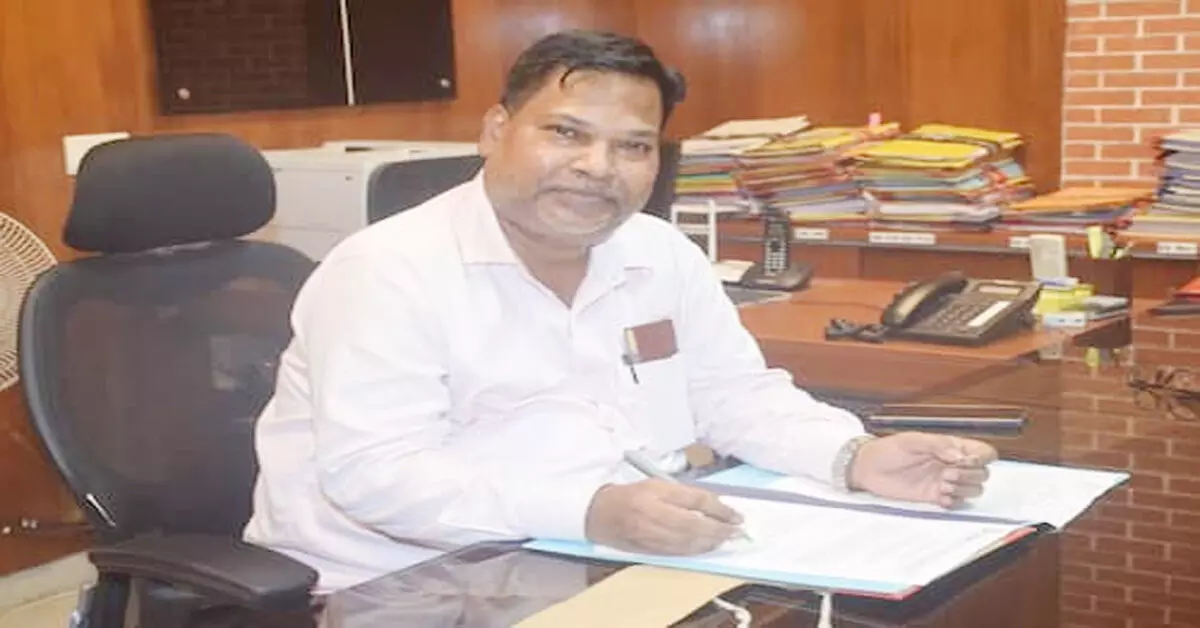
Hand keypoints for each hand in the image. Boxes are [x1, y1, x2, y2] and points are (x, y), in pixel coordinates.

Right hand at [584, 479, 741, 554]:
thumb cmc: (631, 495)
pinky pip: (675, 552)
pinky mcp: (645, 549)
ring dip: (709, 543)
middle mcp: (650, 513)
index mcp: (654, 492)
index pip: (693, 500)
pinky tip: (706, 548)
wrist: (598, 513)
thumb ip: (684, 495)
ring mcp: (647, 534)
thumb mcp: (657, 485)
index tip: (736, 515)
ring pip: (685, 542)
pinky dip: (694, 551)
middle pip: (693, 524)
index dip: (718, 509)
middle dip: (718, 530)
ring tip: (725, 540)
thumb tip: (715, 507)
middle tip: (736, 532)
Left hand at [848, 432, 997, 507]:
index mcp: (950, 447)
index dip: (982, 458)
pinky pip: (956, 503)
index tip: (966, 461)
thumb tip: (960, 455)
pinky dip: (953, 502)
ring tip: (943, 484)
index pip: (982, 452)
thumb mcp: (912, 440)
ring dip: (963, 489)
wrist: (867, 468)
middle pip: (982, 473)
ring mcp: (944, 481)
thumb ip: (938, 445)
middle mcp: (951, 464)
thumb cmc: (888, 450)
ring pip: (973, 490)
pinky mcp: (934, 497)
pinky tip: (940, 496)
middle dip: (970, 475)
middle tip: (948, 473)